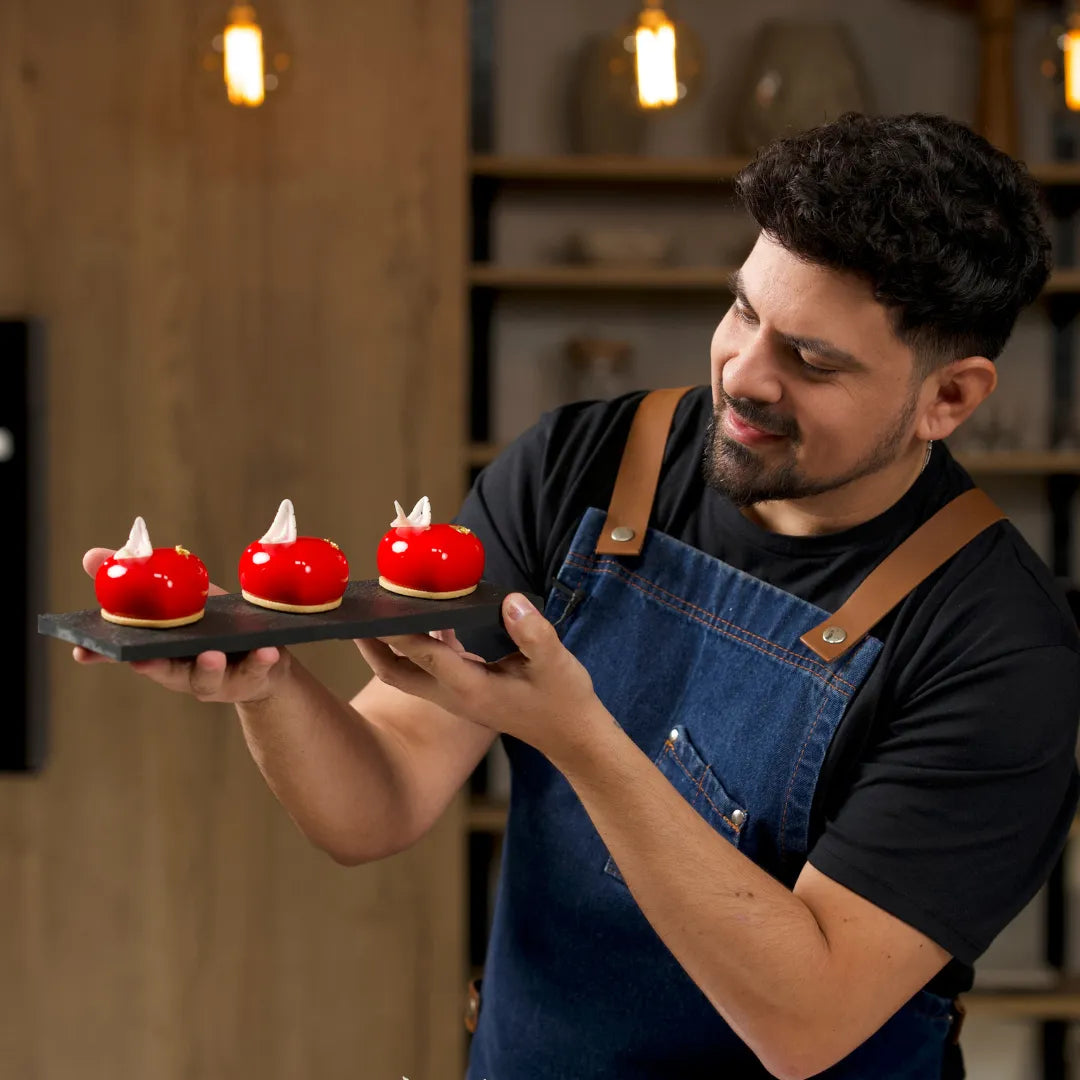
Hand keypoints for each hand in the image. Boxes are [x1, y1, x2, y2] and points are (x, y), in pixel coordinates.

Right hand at [73, 547, 287, 703]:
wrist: (266, 655)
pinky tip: (267, 649)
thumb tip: (91, 555)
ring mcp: (217, 678)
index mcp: (165, 652)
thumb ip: (141, 580)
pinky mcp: (252, 677)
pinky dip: (260, 661)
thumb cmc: (214, 628)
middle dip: (153, 667)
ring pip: (208, 678)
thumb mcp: (181, 600)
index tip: (81, 652)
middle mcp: (185, 670)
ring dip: (208, 668)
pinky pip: (257, 669)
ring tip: (212, 654)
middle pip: (164, 671)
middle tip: (143, 661)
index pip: (127, 654)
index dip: (103, 655)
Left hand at [355, 593, 604, 760]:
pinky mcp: (463, 691)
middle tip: (351, 614)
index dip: (399, 631)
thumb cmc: (564, 700)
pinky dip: (416, 644)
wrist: (571, 736)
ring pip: (406, 672)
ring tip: (373, 610)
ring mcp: (456, 697)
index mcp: (472, 689)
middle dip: (371, 645)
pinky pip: (427, 667)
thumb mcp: (557, 664)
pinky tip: (424, 614)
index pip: (425, 656)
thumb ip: (533, 633)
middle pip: (396, 672)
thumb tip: (510, 602)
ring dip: (387, 645)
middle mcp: (455, 696)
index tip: (376, 607)